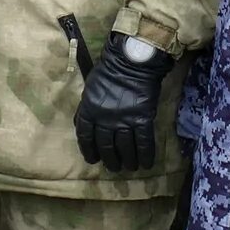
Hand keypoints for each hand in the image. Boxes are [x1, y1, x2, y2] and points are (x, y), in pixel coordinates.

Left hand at [73, 36, 171, 174]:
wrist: (131, 61)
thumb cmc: (108, 72)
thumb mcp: (89, 90)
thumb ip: (86, 109)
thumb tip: (82, 125)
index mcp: (89, 110)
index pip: (86, 137)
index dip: (89, 151)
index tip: (94, 160)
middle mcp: (104, 119)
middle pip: (106, 146)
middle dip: (110, 160)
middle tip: (114, 167)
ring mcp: (124, 120)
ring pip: (125, 147)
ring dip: (128, 161)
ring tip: (129, 167)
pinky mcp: (142, 119)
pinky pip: (144, 142)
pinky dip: (145, 155)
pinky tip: (146, 164)